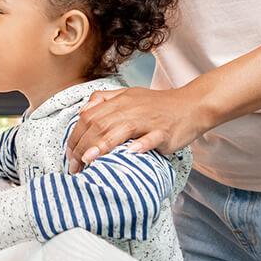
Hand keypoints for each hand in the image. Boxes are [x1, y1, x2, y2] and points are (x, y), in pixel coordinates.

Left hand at [65, 86, 208, 171]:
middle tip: (74, 165)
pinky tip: (131, 153)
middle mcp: (130, 108)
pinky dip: (141, 145)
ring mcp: (148, 120)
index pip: (89, 116)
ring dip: (103, 144)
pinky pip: (151, 137)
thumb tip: (83, 111)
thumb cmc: (158, 105)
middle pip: (100, 123)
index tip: (69, 154)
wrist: (191, 105)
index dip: (75, 135)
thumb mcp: (128, 95)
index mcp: (119, 101)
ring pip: (121, 129)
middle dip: (83, 144)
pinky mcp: (164, 131)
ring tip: (89, 159)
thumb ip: (104, 100)